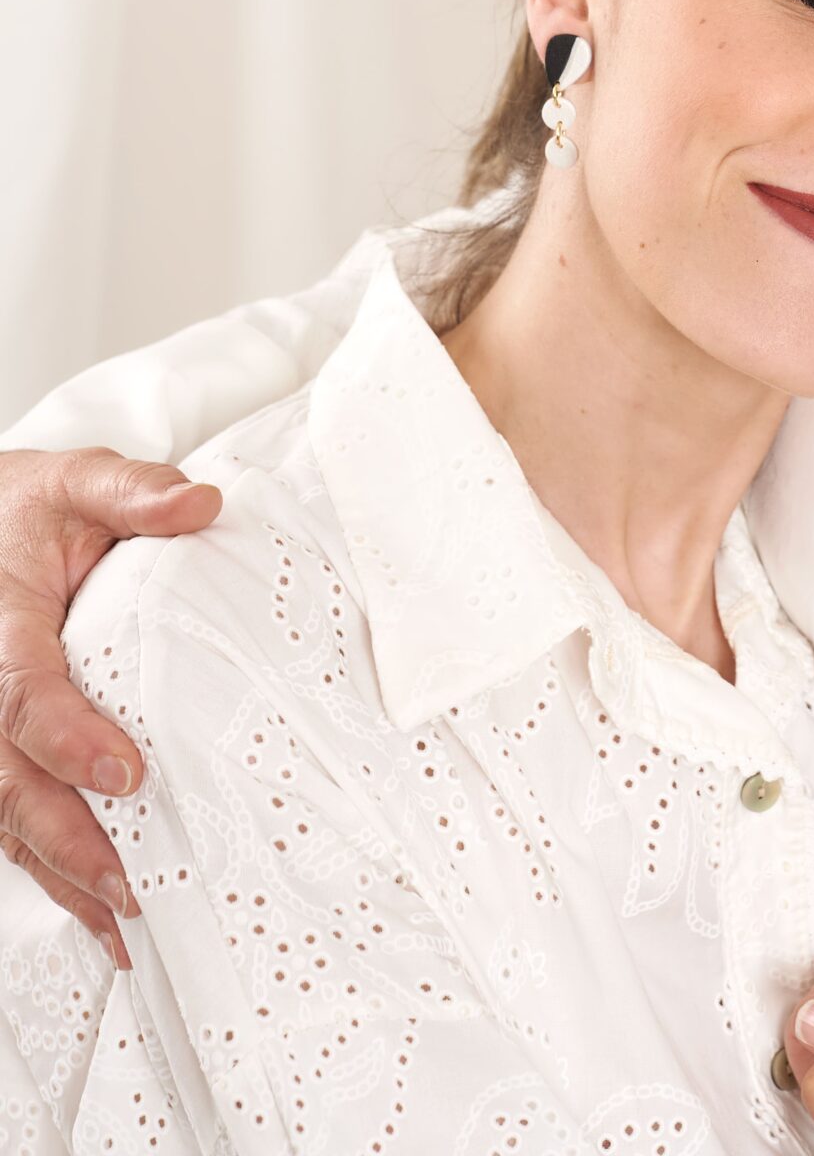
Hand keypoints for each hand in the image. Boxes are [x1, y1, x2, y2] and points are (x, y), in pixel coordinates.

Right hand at [0, 447, 220, 959]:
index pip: (21, 693)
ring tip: (123, 924)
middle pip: (5, 781)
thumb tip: (202, 502)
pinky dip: (53, 870)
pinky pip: (10, 821)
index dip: (66, 739)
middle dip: (64, 840)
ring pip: (4, 817)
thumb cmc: (32, 510)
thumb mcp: (79, 481)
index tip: (126, 772)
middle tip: (128, 887)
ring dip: (60, 875)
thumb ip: (135, 492)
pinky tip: (99, 914)